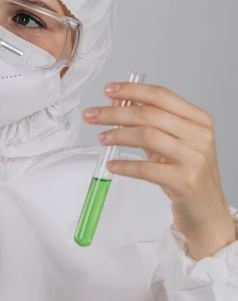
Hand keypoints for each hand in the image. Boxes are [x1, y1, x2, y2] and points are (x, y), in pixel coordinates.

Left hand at [83, 82, 236, 260]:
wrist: (207, 210)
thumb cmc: (188, 172)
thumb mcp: (175, 141)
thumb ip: (151, 122)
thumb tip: (118, 102)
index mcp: (198, 119)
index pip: (161, 96)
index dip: (132, 90)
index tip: (108, 90)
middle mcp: (199, 136)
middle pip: (150, 115)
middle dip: (115, 112)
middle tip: (92, 114)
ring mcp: (194, 159)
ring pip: (147, 137)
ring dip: (118, 135)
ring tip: (102, 138)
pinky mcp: (185, 182)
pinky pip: (147, 169)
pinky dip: (125, 165)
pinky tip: (112, 165)